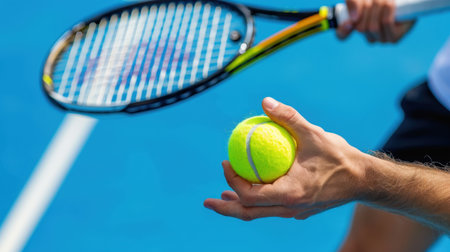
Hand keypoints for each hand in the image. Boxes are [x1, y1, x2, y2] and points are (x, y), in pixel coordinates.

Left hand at [203, 97, 368, 220]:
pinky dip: (257, 202)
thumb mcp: (314, 134)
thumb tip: (265, 101)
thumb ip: (289, 118)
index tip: (226, 163)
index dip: (232, 180)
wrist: (364, 180)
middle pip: (249, 213)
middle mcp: (290, 208)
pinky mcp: (300, 210)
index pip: (249, 194)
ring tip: (223, 197)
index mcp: (289, 193)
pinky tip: (253, 190)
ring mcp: (295, 212)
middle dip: (226, 208)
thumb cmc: (340, 157)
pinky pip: (272, 209)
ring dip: (240, 206)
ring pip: (260, 214)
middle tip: (208, 201)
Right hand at [336, 0, 414, 42]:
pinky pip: (385, 23)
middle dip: (368, 8)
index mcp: (357, 26)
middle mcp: (367, 35)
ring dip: (379, 7)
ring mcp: (380, 39)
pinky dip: (387, 11)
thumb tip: (354, 19)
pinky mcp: (394, 38)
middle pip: (361, 28)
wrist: (403, 0)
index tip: (348, 22)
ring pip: (373, 26)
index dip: (342, 30)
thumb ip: (352, 3)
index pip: (342, 35)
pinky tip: (390, 4)